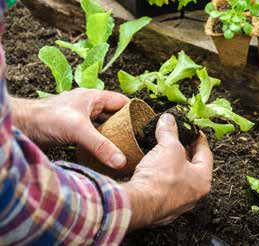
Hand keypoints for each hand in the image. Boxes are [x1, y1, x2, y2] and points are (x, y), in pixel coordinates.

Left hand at [11, 88, 128, 167]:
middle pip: (114, 115)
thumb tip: (121, 161)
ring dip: (113, 134)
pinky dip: (101, 141)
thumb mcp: (78, 130)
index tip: (144, 126)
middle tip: (136, 141)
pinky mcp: (75, 128)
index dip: (134, 111)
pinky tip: (106, 151)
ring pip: (104, 125)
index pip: (122, 102)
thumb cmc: (47, 118)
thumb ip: (100, 145)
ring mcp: (82, 117)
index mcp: (94, 97)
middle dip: (125, 126)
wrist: (23, 125)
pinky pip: (94, 133)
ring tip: (125, 147)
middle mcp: (90, 105)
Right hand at [122, 114, 212, 229]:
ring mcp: (177, 202)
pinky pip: (164, 186)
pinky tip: (152, 167)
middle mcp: (193, 194)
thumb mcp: (168, 147)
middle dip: (183, 150)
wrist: (139, 203)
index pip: (205, 154)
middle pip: (191, 166)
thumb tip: (168, 119)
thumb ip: (169, 131)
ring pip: (177, 177)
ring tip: (163, 150)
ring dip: (171, 163)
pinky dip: (160, 175)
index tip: (193, 130)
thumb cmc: (161, 179)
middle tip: (177, 138)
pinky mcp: (161, 205)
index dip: (198, 138)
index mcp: (202, 180)